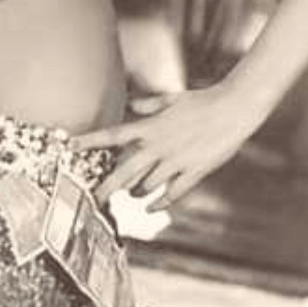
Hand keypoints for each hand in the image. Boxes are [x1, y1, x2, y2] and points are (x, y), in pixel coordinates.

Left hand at [73, 83, 266, 209]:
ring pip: (147, 186)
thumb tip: (133, 105)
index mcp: (152, 127)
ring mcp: (176, 161)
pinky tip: (152, 207)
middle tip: (93, 198)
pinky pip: (173, 194)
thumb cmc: (203, 100)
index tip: (72, 146)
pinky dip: (161, 203)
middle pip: (125, 171)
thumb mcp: (172, 99)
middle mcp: (159, 146)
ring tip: (130, 195)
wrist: (235, 108)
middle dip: (107, 187)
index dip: (91, 140)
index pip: (114, 134)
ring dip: (136, 193)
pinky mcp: (194, 172)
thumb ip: (149, 105)